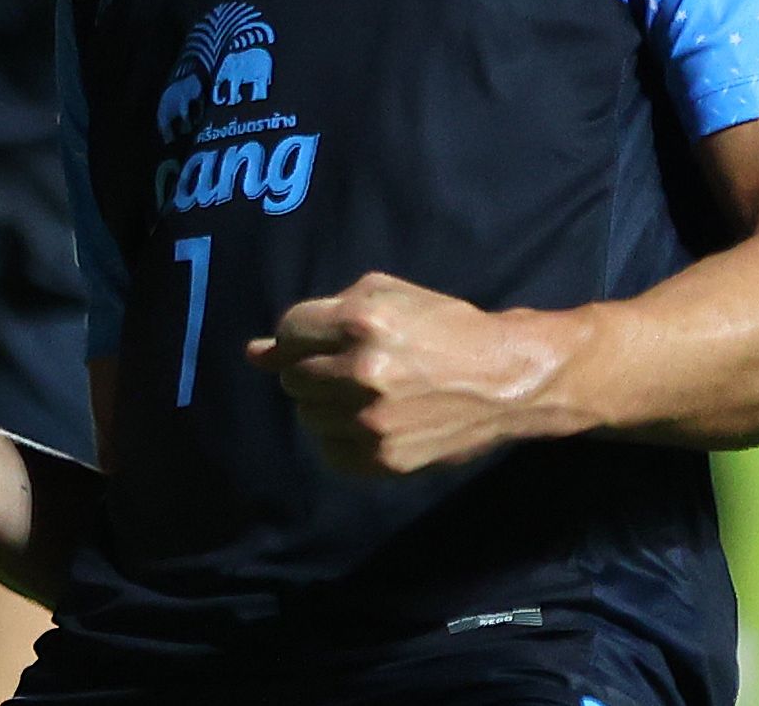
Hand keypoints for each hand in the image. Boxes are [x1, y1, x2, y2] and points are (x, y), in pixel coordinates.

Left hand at [243, 272, 574, 476]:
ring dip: (328, 405)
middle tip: (355, 367)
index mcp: (359, 321)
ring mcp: (370, 421)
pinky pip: (329, 451)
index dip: (304, 336)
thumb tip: (253, 354)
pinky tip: (373, 422)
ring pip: (307, 416)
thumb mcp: (387, 298)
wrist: (505, 378)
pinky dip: (343, 438)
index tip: (327, 340)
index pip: (289, 333)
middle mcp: (360, 372)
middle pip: (293, 378)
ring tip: (368, 395)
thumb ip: (318, 318)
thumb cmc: (445, 327)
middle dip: (316, 369)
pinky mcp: (382, 459)